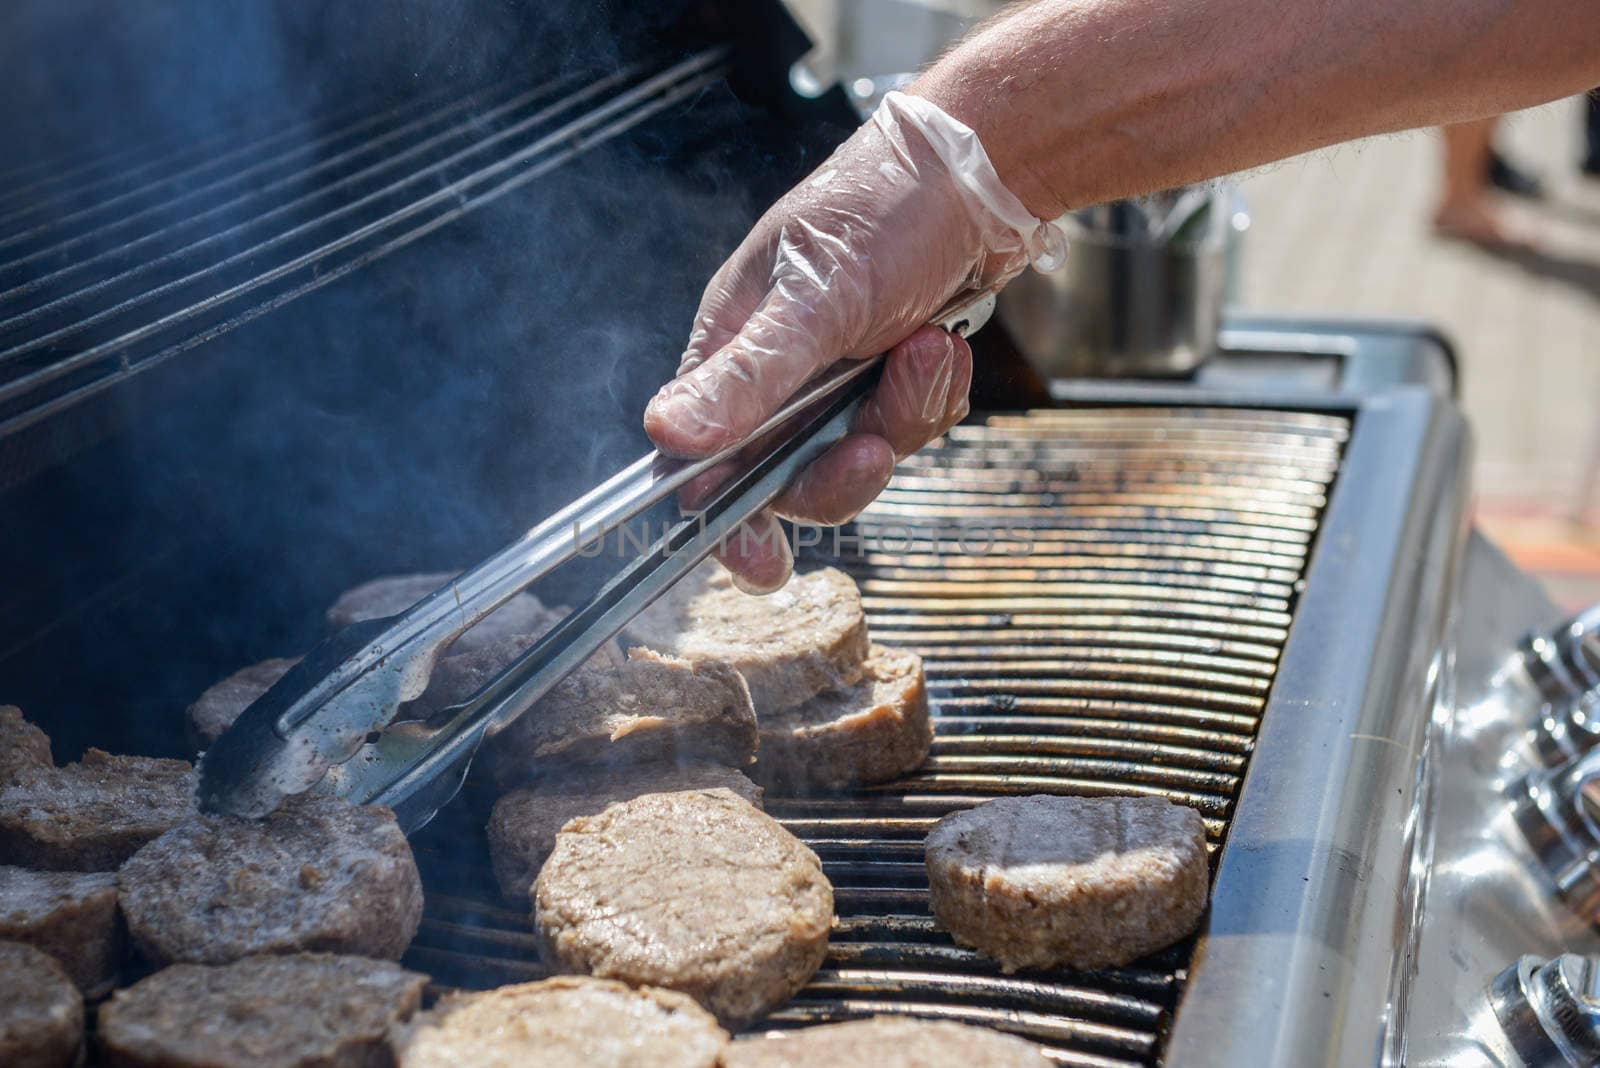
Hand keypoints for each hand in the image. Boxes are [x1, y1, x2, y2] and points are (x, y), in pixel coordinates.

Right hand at [644, 92, 1063, 591]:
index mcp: (731, 349)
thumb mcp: (814, 298)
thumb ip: (747, 376)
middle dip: (843, 465)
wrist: (982, 176)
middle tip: (876, 440)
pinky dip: (930, 398)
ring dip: (900, 417)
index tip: (763, 563)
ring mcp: (833, 381)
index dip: (727, 520)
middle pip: (789, 479)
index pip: (701, 462)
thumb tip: (668, 436)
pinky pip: (904, 430)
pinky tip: (942, 347)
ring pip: (856, 457)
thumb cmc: (884, 211)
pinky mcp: (885, 380)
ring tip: (927, 351)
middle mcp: (774, 375)